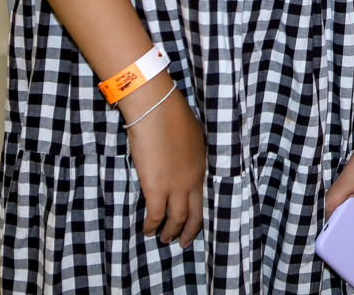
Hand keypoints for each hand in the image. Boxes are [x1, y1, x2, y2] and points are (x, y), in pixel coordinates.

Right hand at [121, 77, 205, 246]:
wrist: (157, 110)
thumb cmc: (172, 116)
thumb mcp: (192, 136)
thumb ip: (190, 153)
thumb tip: (183, 159)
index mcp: (203, 166)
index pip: (205, 196)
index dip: (200, 212)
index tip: (194, 221)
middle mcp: (193, 180)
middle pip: (196, 214)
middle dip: (189, 231)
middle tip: (183, 242)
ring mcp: (176, 186)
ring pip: (177, 219)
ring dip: (170, 232)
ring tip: (163, 238)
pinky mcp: (156, 188)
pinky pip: (156, 215)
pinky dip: (153, 226)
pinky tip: (148, 230)